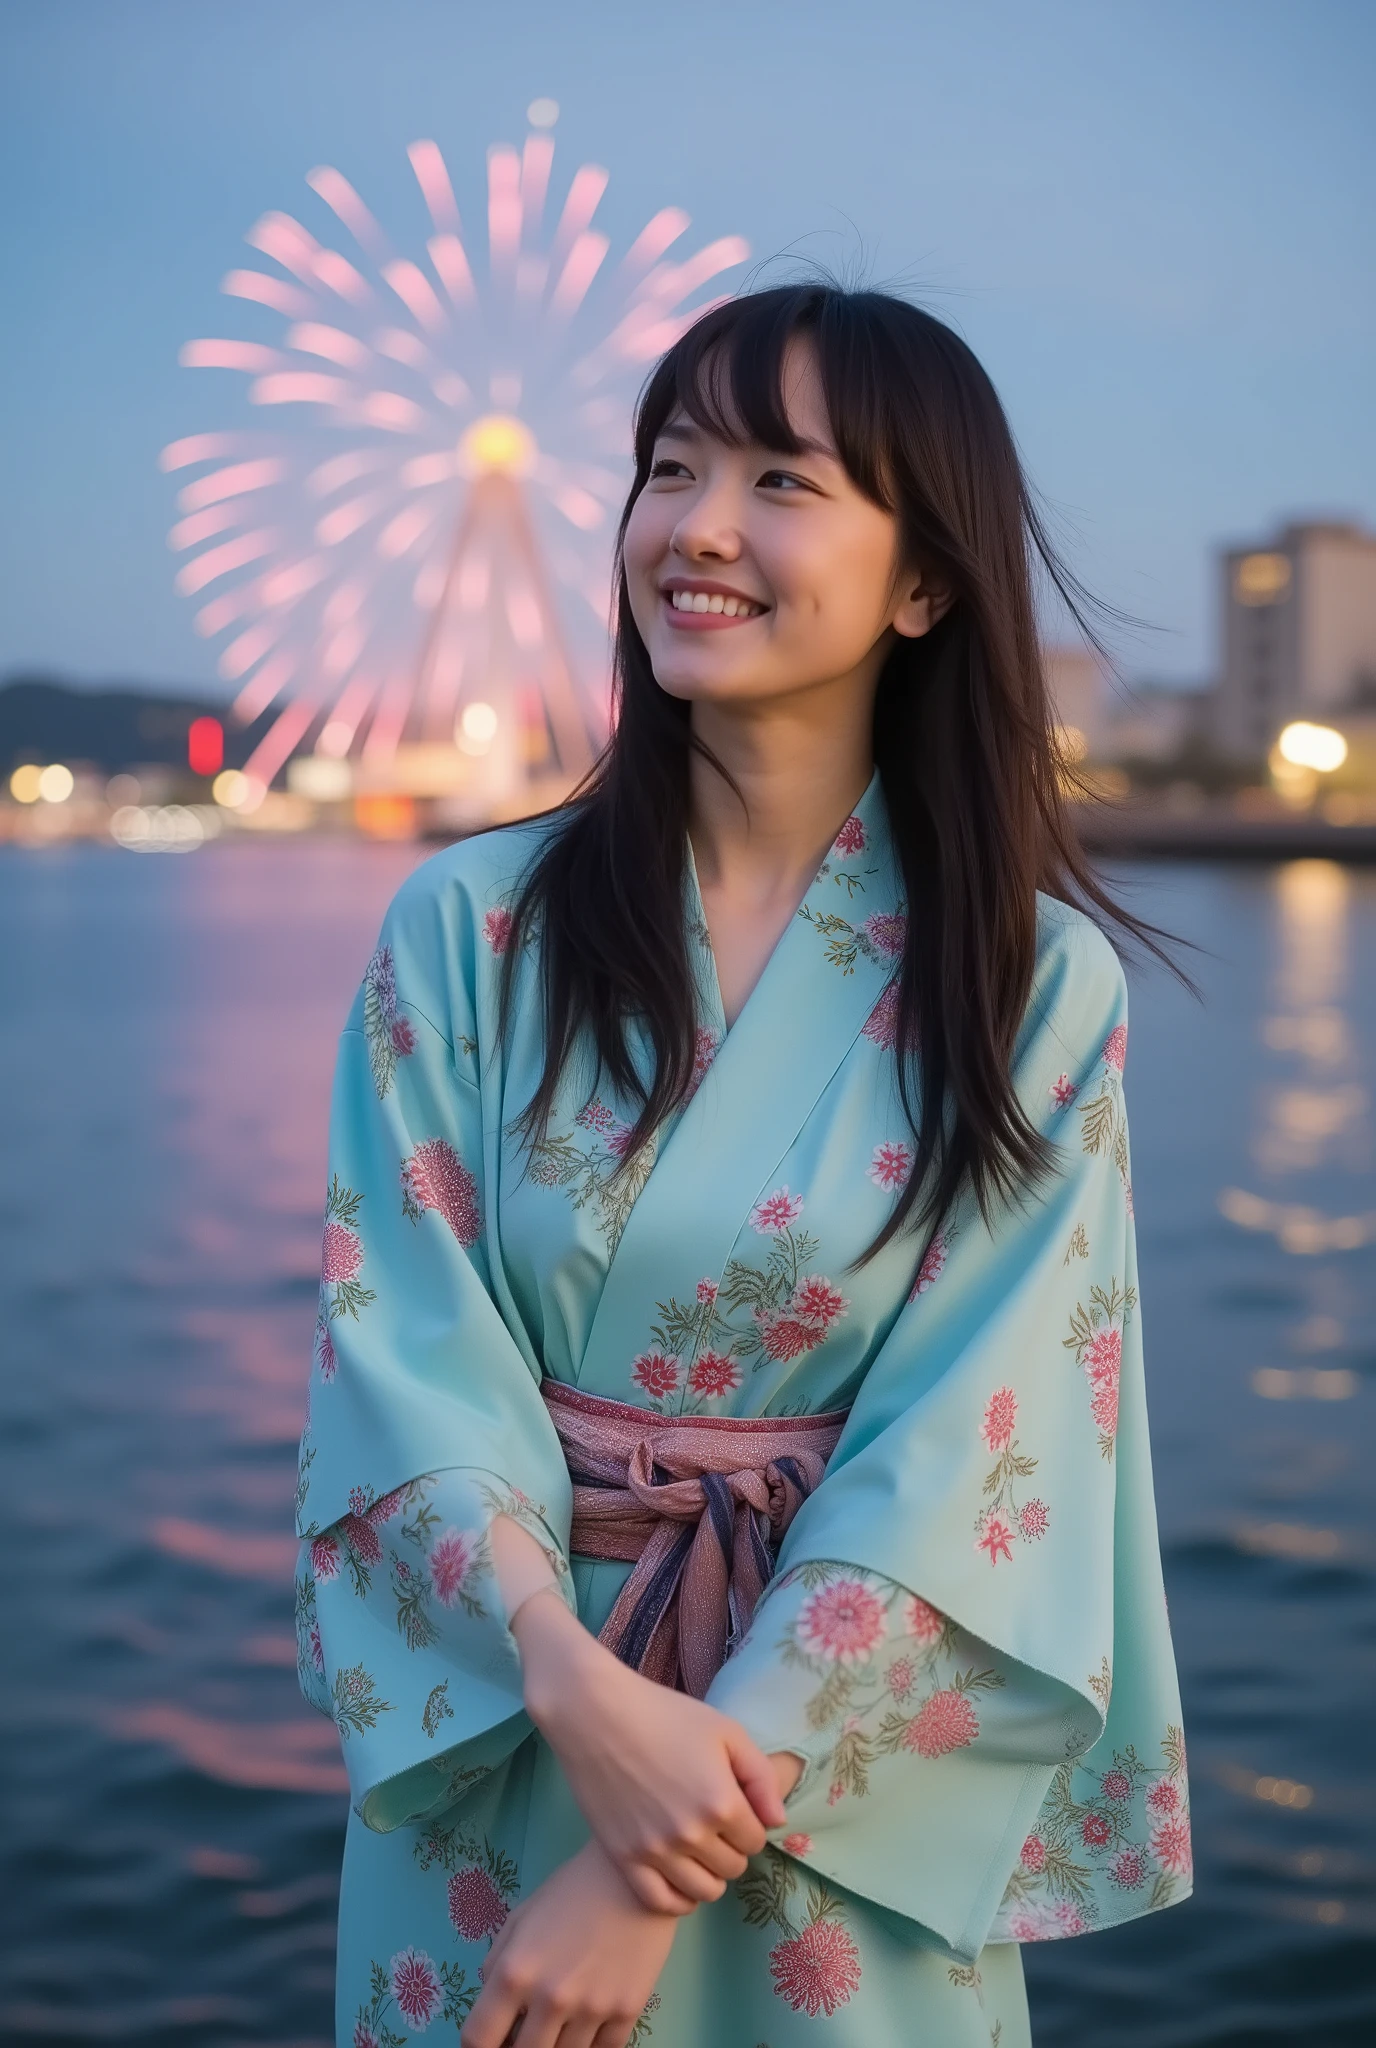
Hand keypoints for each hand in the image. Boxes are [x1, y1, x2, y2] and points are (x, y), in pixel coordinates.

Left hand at [461, 1839, 677, 2047]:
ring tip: (561, 2019)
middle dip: (518, 2047)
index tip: (490, 2039)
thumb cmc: (572, 1891)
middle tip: (528, 2029)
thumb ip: (496, 1964)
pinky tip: (590, 2022)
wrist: (635, 1874)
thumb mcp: (521, 1919)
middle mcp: (551, 1998)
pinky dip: (592, 2044)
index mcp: (515, 1971)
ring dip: (557, 2044)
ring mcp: (592, 2009)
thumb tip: (491, 2007)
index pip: (477, 2038)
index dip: (477, 2046)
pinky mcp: (628, 2011)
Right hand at [512, 1591, 785, 1913]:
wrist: (596, 1713)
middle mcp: (691, 1834)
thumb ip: (760, 1777)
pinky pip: (662, 1902)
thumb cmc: (665, 1714)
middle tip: (717, 1825)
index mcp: (721, 1801)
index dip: (750, 1825)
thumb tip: (778, 1822)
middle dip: (732, 1848)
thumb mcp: (725, 1731)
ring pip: (704, 1890)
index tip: (736, 1809)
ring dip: (710, 1873)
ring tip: (701, 1849)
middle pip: (733, 1867)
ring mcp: (655, 1851)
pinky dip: (679, 1899)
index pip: (756, 1840)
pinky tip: (680, 1877)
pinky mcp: (623, 1859)